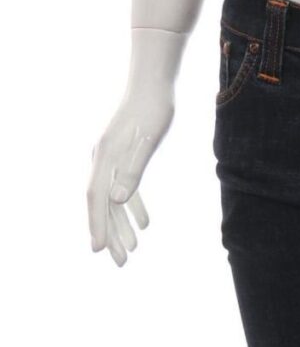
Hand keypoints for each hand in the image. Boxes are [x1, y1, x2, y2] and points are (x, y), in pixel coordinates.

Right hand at [87, 32, 181, 264]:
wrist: (154, 83)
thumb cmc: (153, 109)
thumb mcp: (147, 140)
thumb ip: (131, 170)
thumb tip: (116, 200)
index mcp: (105, 158)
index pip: (97, 199)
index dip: (98, 225)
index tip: (98, 250)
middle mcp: (103, 160)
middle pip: (104, 204)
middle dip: (110, 234)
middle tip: (119, 263)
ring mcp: (112, 158)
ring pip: (114, 200)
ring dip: (122, 225)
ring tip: (132, 250)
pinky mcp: (125, 156)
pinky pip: (126, 187)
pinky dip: (134, 206)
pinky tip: (145, 223)